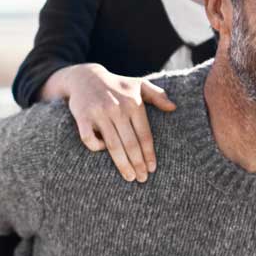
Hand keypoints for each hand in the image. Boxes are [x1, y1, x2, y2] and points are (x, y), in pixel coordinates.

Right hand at [61, 64, 176, 182]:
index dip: (149, 153)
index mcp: (133, 103)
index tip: (152, 168)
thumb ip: (157, 95)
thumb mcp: (138, 84)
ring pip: (113, 145)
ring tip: (130, 177)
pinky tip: (103, 152)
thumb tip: (173, 108)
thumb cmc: (116, 85)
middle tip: (142, 178)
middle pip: (131, 143)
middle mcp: (117, 108)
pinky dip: (97, 148)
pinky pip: (89, 139)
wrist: (84, 76)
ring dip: (122, 164)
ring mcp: (99, 113)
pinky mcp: (82, 116)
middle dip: (138, 163)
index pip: (144, 134)